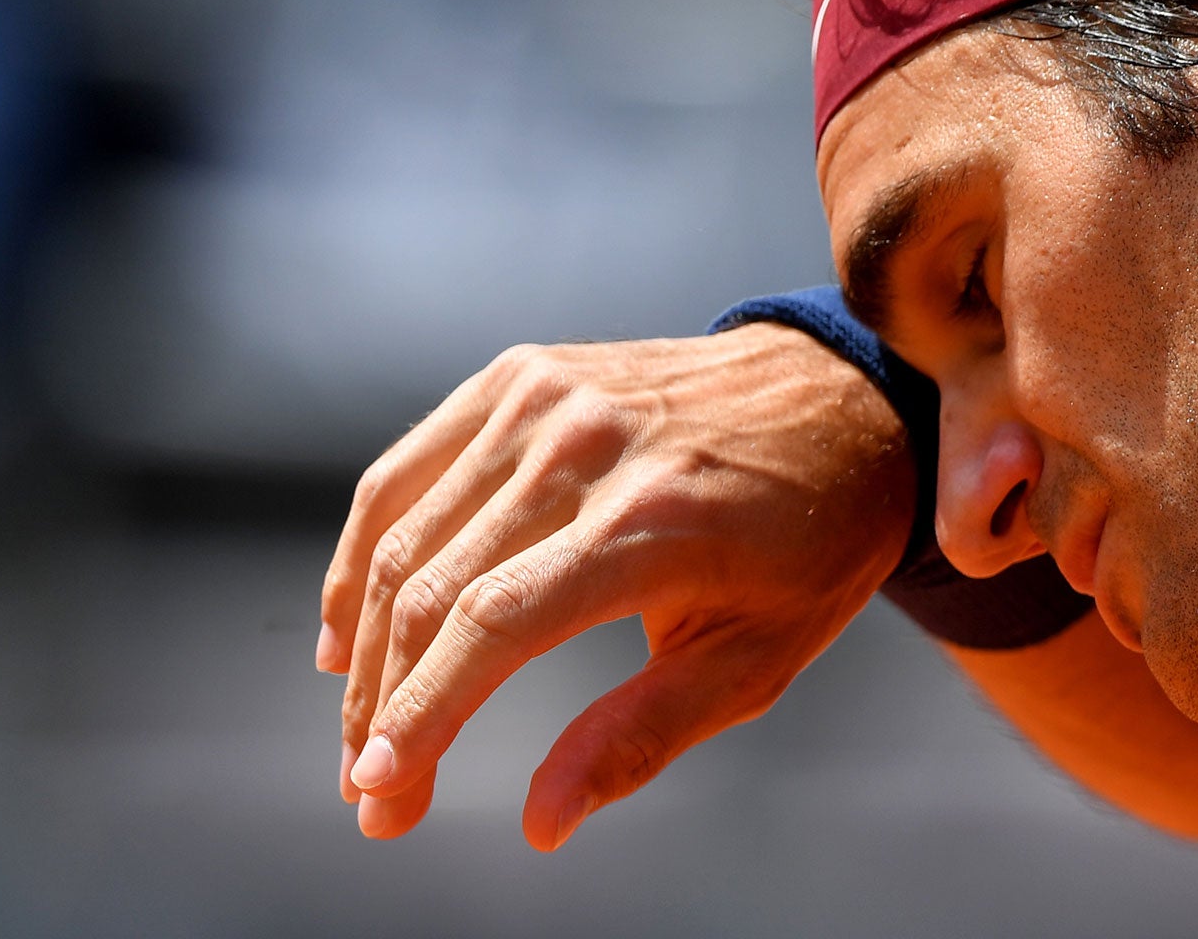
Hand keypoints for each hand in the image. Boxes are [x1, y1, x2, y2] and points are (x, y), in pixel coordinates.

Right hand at [316, 324, 911, 846]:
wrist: (841, 398)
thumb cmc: (810, 541)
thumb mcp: (758, 657)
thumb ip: (642, 736)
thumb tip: (540, 823)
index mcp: (654, 519)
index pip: (496, 622)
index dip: (422, 714)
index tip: (379, 795)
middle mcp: (589, 444)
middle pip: (434, 585)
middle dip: (385, 705)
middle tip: (373, 795)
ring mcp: (547, 397)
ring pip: (403, 532)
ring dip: (364, 645)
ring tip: (363, 731)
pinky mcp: (521, 374)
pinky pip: (406, 470)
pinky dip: (366, 553)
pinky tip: (355, 629)